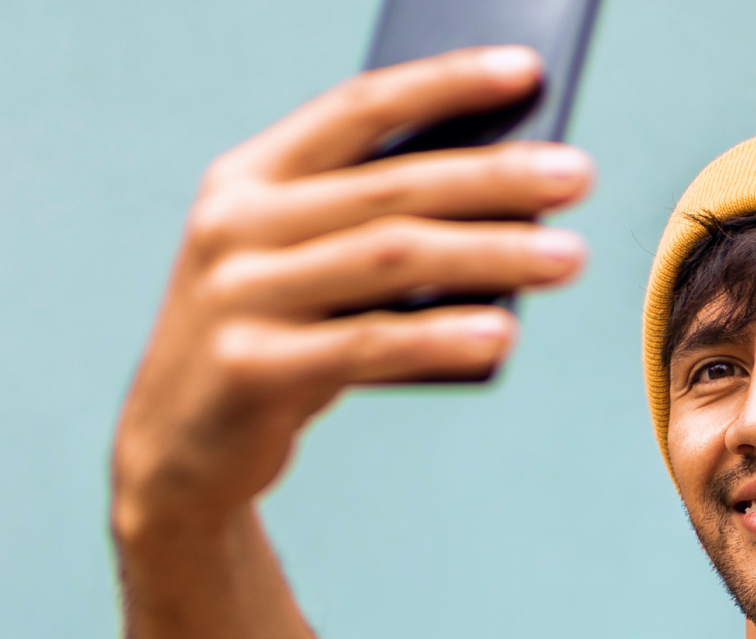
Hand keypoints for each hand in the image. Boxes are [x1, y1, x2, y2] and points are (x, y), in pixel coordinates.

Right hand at [111, 45, 593, 539]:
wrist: (177, 450)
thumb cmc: (271, 340)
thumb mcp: (304, 268)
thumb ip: (370, 228)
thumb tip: (509, 200)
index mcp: (247, 178)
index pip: (357, 108)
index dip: (444, 83)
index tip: (529, 70)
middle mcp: (233, 225)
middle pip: (390, 186)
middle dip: (495, 176)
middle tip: (579, 174)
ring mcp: (235, 296)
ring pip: (390, 258)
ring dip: (492, 253)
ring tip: (570, 257)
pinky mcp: (248, 369)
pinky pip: (367, 346)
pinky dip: (441, 337)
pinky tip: (504, 334)